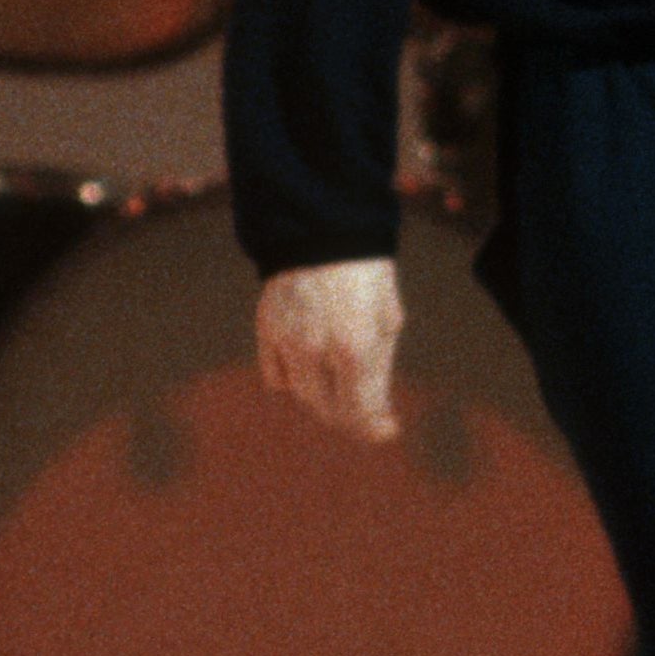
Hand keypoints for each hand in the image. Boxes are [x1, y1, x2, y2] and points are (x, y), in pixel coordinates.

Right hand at [256, 256, 403, 445]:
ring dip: (324, 398)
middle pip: (329, 410)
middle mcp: (315, 351)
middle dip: (351, 416)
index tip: (387, 428)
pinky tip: (311, 363)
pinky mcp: (266, 331)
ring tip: (342, 381)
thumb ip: (379, 370)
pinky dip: (294, 379)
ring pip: (302, 396)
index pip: (359, 412)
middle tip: (367, 408)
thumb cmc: (366, 274)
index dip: (375, 428)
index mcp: (355, 349)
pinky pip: (276, 375)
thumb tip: (377, 412)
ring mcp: (286, 342)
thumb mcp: (388, 319)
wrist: (323, 227)